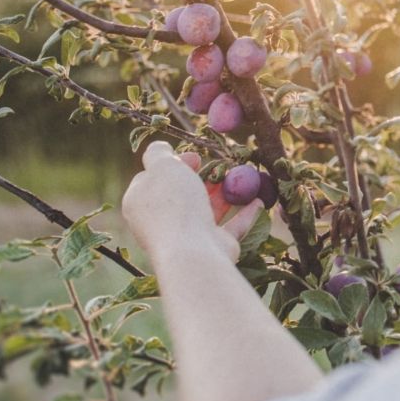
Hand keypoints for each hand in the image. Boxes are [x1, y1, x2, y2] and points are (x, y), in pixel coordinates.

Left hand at [122, 142, 261, 263]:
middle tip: (220, 167)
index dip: (176, 164)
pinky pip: (231, 227)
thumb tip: (159, 149)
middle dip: (204, 178)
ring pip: (207, 210)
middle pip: (183, 194)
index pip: (155, 179)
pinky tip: (258, 201)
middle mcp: (162, 222)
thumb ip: (157, 153)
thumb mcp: (161, 167)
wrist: (192, 251)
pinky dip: (244, 213)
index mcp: (141, 204)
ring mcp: (188, 236)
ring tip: (241, 179)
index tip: (196, 157)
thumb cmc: (173, 204)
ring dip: (225, 194)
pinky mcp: (212, 247)